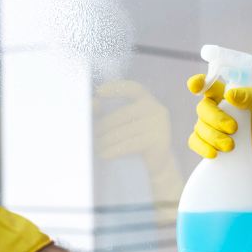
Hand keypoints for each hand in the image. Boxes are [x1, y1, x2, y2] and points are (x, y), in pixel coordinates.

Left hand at [94, 80, 182, 223]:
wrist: (158, 163)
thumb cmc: (136, 139)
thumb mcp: (125, 123)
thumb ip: (109, 111)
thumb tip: (93, 103)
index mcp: (148, 100)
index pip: (133, 88)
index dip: (116, 88)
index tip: (99, 92)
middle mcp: (156, 109)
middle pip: (122, 114)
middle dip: (104, 126)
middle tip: (91, 135)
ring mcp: (159, 126)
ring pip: (124, 132)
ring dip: (106, 141)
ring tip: (96, 147)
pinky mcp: (159, 142)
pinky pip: (130, 145)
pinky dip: (114, 150)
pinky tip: (104, 154)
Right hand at [186, 74, 251, 230]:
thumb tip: (230, 94)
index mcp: (227, 96)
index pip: (208, 84)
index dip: (198, 83)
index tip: (195, 87)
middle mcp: (215, 109)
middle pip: (203, 108)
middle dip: (216, 119)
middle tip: (234, 129)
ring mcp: (207, 127)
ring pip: (199, 127)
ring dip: (214, 137)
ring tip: (231, 146)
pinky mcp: (205, 144)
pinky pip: (194, 142)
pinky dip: (203, 147)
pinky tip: (215, 154)